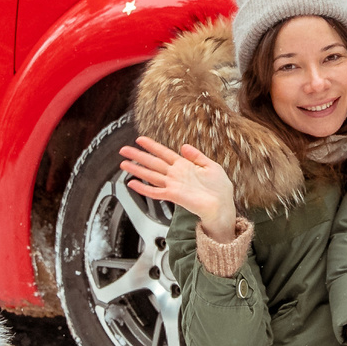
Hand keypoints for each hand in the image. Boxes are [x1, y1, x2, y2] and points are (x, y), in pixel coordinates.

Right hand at [118, 135, 236, 241]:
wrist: (222, 206)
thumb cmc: (219, 189)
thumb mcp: (211, 166)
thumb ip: (197, 156)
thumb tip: (184, 146)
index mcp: (185, 165)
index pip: (164, 152)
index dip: (152, 146)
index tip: (140, 139)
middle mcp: (176, 175)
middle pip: (153, 162)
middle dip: (138, 156)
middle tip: (124, 150)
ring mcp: (173, 185)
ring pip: (151, 175)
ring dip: (136, 170)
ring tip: (124, 164)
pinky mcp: (174, 196)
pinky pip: (155, 192)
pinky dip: (143, 189)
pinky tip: (133, 184)